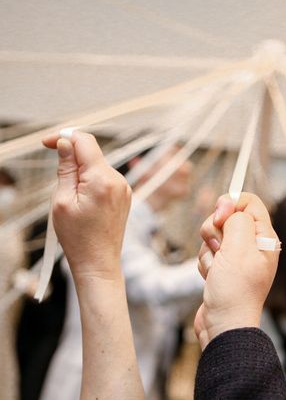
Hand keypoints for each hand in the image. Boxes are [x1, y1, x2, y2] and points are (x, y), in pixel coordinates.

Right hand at [42, 132, 131, 278]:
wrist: (98, 262)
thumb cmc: (78, 237)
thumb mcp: (62, 201)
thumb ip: (65, 169)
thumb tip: (66, 144)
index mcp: (103, 179)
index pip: (85, 141)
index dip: (64, 137)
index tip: (46, 143)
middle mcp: (119, 180)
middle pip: (92, 153)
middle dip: (71, 158)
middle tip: (56, 178)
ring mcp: (124, 188)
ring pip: (97, 166)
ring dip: (80, 172)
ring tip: (71, 199)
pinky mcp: (125, 195)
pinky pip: (105, 178)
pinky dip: (91, 181)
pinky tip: (83, 202)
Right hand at [195, 193, 278, 348]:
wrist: (224, 325)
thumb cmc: (236, 291)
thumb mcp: (240, 248)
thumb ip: (237, 220)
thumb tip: (230, 209)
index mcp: (264, 238)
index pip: (250, 203)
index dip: (231, 204)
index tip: (219, 217)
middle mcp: (252, 245)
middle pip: (226, 217)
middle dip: (215, 231)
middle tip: (220, 249)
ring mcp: (237, 258)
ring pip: (213, 236)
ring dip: (209, 251)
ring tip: (218, 270)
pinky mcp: (223, 268)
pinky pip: (207, 253)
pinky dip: (205, 264)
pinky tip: (212, 278)